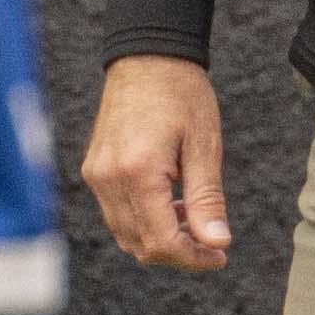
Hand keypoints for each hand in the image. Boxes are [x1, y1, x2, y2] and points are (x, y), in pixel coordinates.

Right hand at [85, 52, 232, 271]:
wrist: (148, 56)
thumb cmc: (182, 94)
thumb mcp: (204, 146)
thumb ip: (207, 199)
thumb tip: (217, 243)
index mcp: (137, 171)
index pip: (161, 241)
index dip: (193, 258)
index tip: (220, 255)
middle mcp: (108, 178)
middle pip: (141, 245)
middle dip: (178, 253)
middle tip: (212, 243)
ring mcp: (96, 175)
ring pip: (126, 234)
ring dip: (160, 239)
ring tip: (193, 218)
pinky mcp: (94, 169)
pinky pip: (116, 214)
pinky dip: (143, 221)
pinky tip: (170, 204)